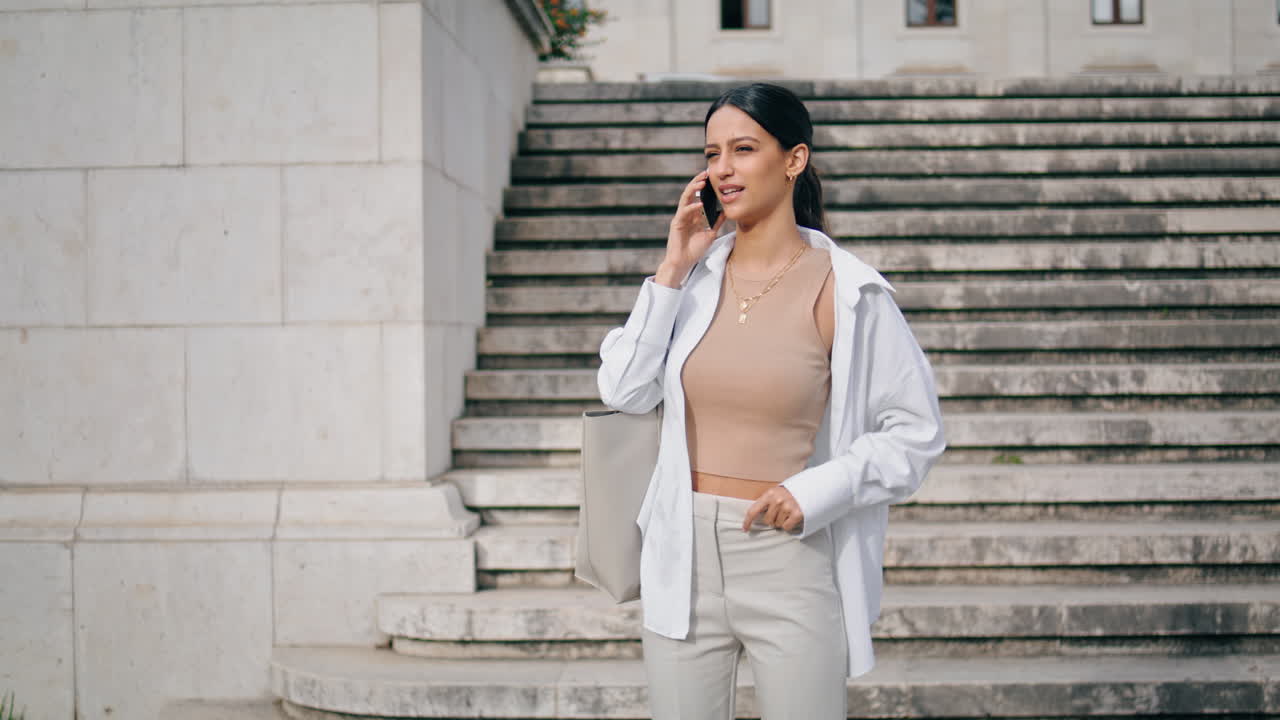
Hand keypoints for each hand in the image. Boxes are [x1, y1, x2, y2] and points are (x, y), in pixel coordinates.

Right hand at [656, 170, 726, 287]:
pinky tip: (700, 204)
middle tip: (706, 173)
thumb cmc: (694, 250)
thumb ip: (716, 222)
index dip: (704, 186)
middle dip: (698, 182)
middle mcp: (686, 213)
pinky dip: (692, 207)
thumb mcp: (710, 234)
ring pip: (685, 199)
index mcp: (693, 215)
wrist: (683, 263)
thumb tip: (726, 212)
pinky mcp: (676, 224)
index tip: (712, 177)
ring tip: (702, 182)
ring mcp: (681, 218)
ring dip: (693, 189)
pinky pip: (684, 212)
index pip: (698, 196)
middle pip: (691, 193)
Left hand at [742, 486, 803, 532]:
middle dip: (772, 519)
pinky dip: (789, 525)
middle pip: (767, 521)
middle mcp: (777, 500)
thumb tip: (753, 517)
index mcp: (769, 494)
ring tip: (787, 512)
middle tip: (779, 512)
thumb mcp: (774, 493)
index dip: (747, 521)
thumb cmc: (787, 493)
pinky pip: (786, 527)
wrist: (807, 487)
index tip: (744, 529)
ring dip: (781, 521)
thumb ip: (765, 502)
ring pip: (778, 524)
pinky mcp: (797, 514)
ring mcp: (787, 507)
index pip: (753, 511)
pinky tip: (792, 517)